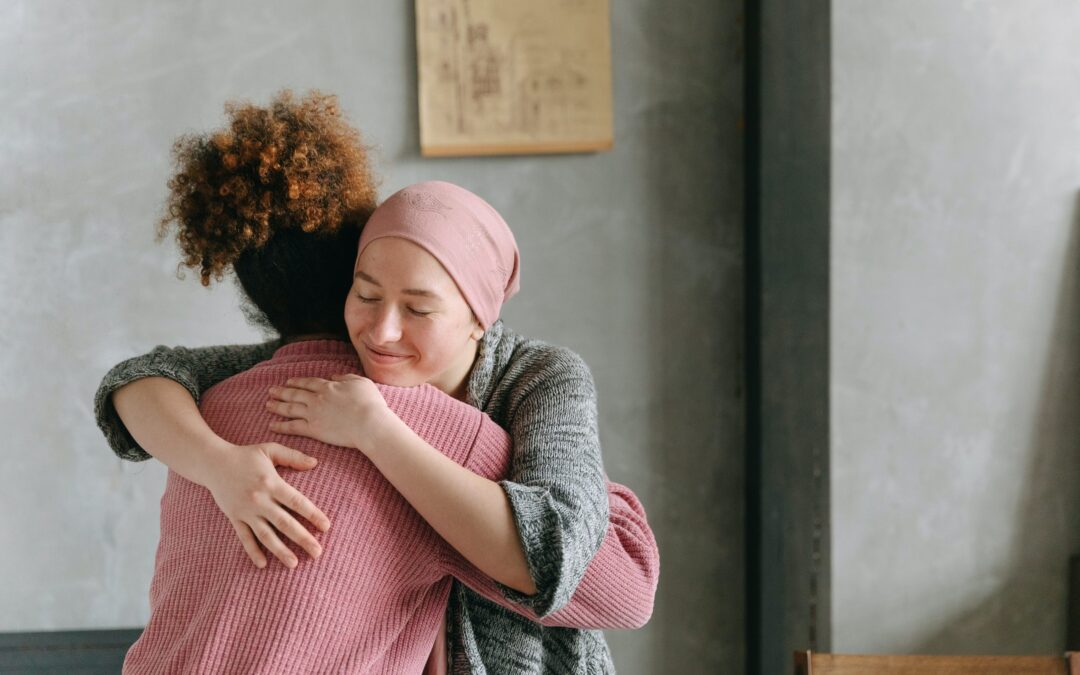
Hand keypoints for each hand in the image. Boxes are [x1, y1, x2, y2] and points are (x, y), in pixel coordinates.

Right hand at [200, 441, 330, 569]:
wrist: (212, 462)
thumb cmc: (245, 455)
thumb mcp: (270, 449)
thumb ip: (293, 457)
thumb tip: (315, 462)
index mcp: (271, 483)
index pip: (297, 502)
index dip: (313, 515)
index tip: (326, 527)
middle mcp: (260, 500)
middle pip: (285, 523)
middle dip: (303, 538)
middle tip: (318, 552)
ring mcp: (246, 511)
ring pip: (266, 535)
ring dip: (280, 551)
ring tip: (294, 564)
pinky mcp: (234, 518)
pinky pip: (244, 537)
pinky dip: (253, 551)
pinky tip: (263, 564)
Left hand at [266, 374, 392, 452]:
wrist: (369, 423)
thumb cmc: (370, 403)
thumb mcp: (361, 382)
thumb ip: (346, 377)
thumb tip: (334, 376)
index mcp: (328, 386)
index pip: (308, 383)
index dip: (297, 382)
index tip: (289, 382)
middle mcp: (317, 399)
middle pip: (295, 394)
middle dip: (282, 392)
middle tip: (271, 391)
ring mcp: (313, 414)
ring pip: (289, 408)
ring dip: (277, 406)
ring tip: (267, 405)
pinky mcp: (313, 430)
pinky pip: (292, 427)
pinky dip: (281, 426)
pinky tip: (272, 425)